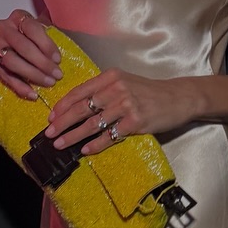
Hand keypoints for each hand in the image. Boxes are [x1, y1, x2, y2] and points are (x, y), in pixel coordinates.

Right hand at [0, 9, 61, 98]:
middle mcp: (3, 27)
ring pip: (10, 60)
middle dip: (41, 62)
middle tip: (56, 75)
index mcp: (19, 16)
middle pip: (21, 46)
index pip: (31, 28)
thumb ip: (55, 32)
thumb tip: (77, 32)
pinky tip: (32, 93)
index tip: (58, 59)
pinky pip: (2, 74)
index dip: (46, 44)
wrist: (19, 45)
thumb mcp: (47, 30)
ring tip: (47, 83)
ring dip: (31, 74)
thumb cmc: (36, 38)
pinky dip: (18, 86)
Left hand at [43, 69, 197, 155]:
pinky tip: (85, 150)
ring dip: (73, 135)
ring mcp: (126, 105)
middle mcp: (117, 88)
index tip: (51, 117)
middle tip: (49, 133)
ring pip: (93, 123)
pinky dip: (96, 144)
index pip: (80, 91)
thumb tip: (77, 106)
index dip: (63, 106)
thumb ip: (103, 89)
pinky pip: (110, 135)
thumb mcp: (125, 81)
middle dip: (62, 122)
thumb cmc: (149, 92)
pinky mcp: (136, 122)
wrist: (179, 98)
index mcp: (110, 76)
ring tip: (60, 144)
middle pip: (82, 108)